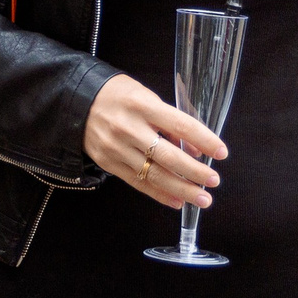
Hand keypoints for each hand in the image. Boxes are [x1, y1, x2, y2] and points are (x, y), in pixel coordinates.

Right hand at [84, 73, 228, 208]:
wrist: (75, 102)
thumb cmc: (118, 95)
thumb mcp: (145, 96)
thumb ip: (169, 121)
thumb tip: (194, 149)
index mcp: (142, 105)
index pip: (180, 125)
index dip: (204, 140)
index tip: (221, 152)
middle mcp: (129, 128)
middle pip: (168, 156)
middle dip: (194, 172)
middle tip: (214, 181)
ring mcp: (117, 148)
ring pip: (155, 175)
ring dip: (182, 190)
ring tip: (202, 198)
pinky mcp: (108, 164)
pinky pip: (138, 183)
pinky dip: (160, 194)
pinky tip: (177, 201)